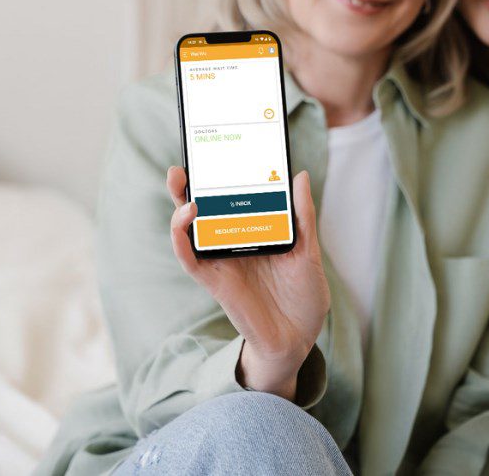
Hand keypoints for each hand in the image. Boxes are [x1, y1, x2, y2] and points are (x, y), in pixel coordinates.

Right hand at [166, 167, 329, 400]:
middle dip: (187, 186)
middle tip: (184, 163)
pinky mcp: (215, 281)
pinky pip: (191, 259)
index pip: (230, 199)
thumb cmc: (303, 297)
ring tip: (184, 186)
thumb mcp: (309, 251)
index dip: (218, 177)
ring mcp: (221, 261)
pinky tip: (185, 222)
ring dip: (180, 208)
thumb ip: (302, 216)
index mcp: (253, 231)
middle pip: (202, 210)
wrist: (299, 339)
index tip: (216, 149)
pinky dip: (182, 240)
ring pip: (189, 230)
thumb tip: (300, 175)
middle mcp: (232, 243)